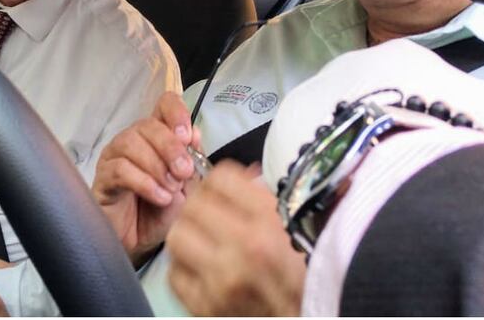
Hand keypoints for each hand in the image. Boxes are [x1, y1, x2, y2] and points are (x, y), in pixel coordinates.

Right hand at [91, 91, 201, 262]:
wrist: (142, 244)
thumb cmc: (162, 212)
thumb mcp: (187, 186)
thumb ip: (192, 161)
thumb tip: (195, 134)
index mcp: (157, 136)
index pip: (163, 105)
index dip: (175, 112)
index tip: (187, 136)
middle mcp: (133, 140)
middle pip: (148, 124)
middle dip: (170, 148)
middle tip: (183, 172)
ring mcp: (115, 157)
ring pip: (131, 143)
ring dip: (157, 167)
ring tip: (171, 190)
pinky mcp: (103, 178)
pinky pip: (121, 169)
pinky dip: (144, 182)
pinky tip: (158, 197)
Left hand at [166, 161, 305, 315]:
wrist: (309, 317)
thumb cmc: (305, 274)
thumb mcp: (293, 225)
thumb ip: (262, 198)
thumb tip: (235, 178)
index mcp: (270, 223)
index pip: (221, 179)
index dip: (217, 182)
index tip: (219, 190)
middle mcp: (245, 250)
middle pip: (193, 205)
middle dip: (198, 205)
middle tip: (206, 213)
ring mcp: (222, 282)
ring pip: (177, 237)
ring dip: (186, 234)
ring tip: (201, 240)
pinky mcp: (206, 307)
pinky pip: (174, 275)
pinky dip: (182, 267)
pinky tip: (200, 267)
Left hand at [262, 38, 483, 187]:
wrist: (400, 177)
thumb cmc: (460, 140)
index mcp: (400, 54)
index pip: (418, 83)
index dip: (432, 120)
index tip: (440, 152)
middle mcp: (343, 68)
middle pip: (367, 105)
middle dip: (384, 136)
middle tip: (403, 177)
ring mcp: (304, 104)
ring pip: (330, 134)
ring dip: (347, 159)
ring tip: (371, 197)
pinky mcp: (278, 147)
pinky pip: (305, 167)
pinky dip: (322, 185)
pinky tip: (341, 208)